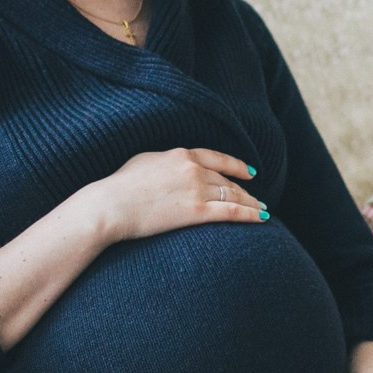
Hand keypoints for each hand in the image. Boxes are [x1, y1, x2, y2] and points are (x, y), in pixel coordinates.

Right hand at [82, 148, 265, 245]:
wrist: (111, 205)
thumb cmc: (120, 186)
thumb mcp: (144, 161)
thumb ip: (165, 162)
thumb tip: (170, 165)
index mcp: (181, 154)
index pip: (217, 158)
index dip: (236, 166)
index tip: (249, 172)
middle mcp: (193, 169)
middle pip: (227, 180)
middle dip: (245, 190)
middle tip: (257, 199)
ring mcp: (197, 189)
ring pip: (234, 195)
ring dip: (252, 203)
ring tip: (262, 210)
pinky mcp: (197, 212)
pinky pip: (232, 211)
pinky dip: (250, 214)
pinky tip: (262, 218)